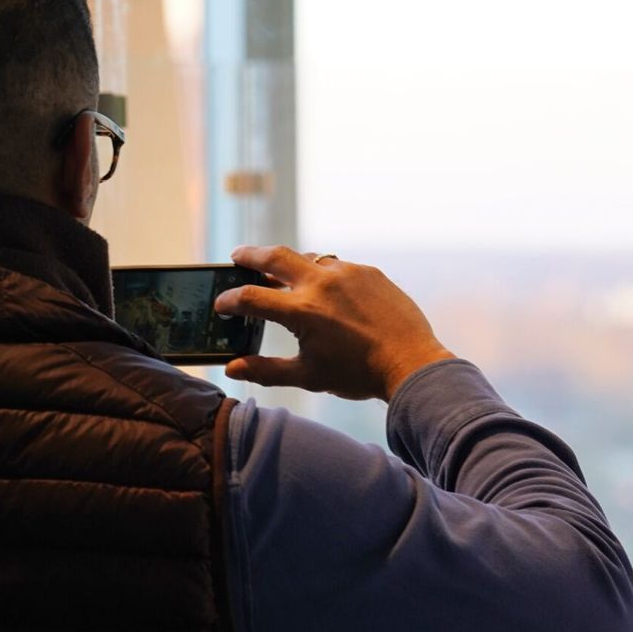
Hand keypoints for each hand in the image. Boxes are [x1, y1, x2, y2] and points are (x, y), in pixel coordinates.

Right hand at [214, 246, 455, 399]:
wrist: (411, 363)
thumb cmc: (358, 374)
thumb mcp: (307, 376)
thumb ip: (266, 371)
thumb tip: (232, 368)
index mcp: (301, 311)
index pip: (251, 298)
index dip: (230, 300)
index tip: (221, 304)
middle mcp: (321, 283)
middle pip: (274, 257)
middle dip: (250, 255)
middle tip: (238, 256)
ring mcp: (347, 273)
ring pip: (309, 258)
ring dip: (291, 263)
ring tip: (281, 273)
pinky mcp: (369, 272)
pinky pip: (338, 266)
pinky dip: (324, 274)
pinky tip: (324, 287)